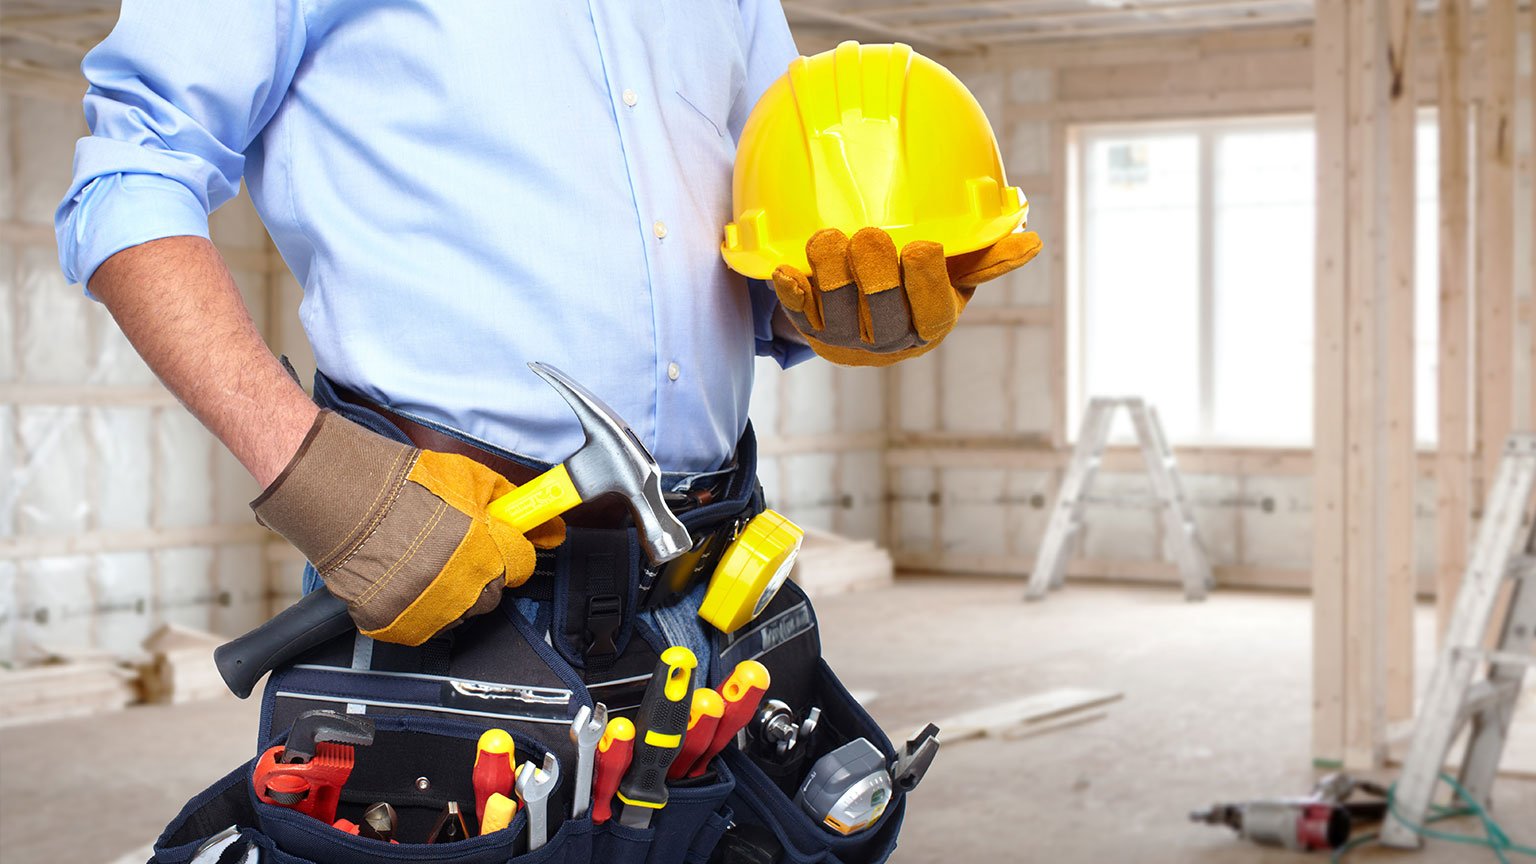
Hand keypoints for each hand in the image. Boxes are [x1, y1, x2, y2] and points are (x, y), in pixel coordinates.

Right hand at [252, 411, 564, 644]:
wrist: (345, 499)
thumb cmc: (404, 486)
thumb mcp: (471, 479)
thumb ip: (510, 504)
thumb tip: (547, 524)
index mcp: (487, 555)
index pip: (519, 566)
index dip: (506, 551)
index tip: (496, 545)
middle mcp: (463, 590)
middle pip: (490, 595)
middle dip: (481, 573)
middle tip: (454, 550)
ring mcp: (429, 612)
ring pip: (456, 613)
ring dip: (449, 593)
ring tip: (423, 562)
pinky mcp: (396, 625)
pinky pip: (419, 625)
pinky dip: (415, 608)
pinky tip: (403, 580)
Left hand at [771, 227, 1041, 365]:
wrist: (861, 315)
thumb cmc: (916, 286)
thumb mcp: (954, 274)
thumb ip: (986, 259)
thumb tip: (1032, 242)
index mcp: (928, 326)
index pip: (931, 313)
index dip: (925, 283)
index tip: (922, 247)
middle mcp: (887, 340)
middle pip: (881, 313)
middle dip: (874, 275)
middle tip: (869, 235)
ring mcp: (845, 338)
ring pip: (836, 312)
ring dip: (830, 274)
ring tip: (828, 238)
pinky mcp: (809, 329)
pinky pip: (797, 313)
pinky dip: (790, 292)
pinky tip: (784, 271)